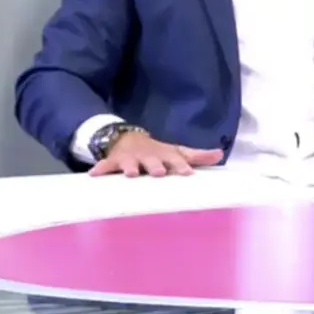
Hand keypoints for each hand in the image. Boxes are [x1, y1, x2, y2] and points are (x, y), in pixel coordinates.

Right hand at [89, 132, 223, 176]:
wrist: (128, 139)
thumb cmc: (158, 152)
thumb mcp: (177, 152)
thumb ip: (197, 156)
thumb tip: (219, 154)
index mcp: (165, 155)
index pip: (176, 160)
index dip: (182, 166)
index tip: (188, 173)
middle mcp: (148, 156)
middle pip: (153, 161)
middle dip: (156, 166)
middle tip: (159, 172)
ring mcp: (131, 158)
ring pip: (130, 163)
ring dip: (130, 167)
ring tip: (130, 174)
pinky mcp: (114, 161)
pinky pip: (105, 165)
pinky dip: (100, 169)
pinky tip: (94, 175)